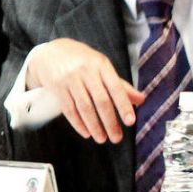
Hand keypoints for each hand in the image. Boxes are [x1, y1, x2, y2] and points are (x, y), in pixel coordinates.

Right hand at [26, 38, 144, 143]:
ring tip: (102, 139)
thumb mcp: (102, 67)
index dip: (123, 105)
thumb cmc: (83, 61)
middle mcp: (86, 71)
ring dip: (94, 126)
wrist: (51, 52)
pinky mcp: (56, 87)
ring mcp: (70, 78)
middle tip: (117, 138)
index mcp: (102, 65)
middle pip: (101, 100)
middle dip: (110, 122)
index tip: (130, 122)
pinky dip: (78, 123)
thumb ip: (121, 85)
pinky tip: (86, 133)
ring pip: (84, 107)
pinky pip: (69, 109)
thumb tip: (141, 100)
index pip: (116, 88)